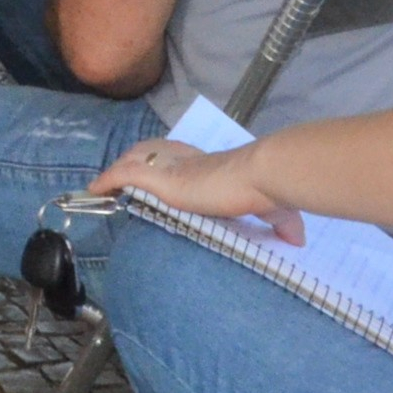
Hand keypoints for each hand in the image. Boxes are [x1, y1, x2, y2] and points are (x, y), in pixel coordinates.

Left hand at [91, 136, 302, 244]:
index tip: (157, 173)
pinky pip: (125, 175)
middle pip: (150, 153)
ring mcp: (170, 169)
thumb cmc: (263, 190)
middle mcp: (186, 161)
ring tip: (101, 187)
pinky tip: (93, 189)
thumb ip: (283, 222)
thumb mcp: (275, 209)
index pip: (179, 158)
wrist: (259, 177)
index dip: (165, 161)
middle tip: (121, 180)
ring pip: (133, 161)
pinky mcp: (161, 179)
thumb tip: (299, 239)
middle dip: (135, 162)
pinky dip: (108, 180)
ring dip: (117, 172)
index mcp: (208, 165)